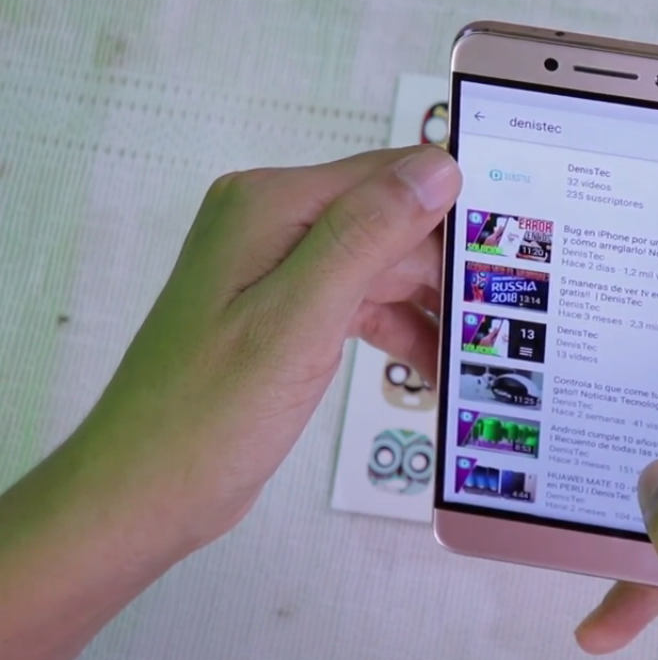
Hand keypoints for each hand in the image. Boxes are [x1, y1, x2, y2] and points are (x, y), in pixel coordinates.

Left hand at [83, 145, 459, 544]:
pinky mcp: (288, 308)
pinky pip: (363, 300)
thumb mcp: (299, 320)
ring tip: (472, 354)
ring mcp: (281, 266)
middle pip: (394, 220)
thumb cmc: (204, 413)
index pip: (392, 176)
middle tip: (496, 320)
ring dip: (430, 306)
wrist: (145, 490)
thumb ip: (367, 237)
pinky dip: (400, 329)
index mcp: (272, 205)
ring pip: (386, 264)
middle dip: (446, 268)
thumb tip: (438, 169)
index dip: (456, 210)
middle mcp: (275, 221)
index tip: (510, 254)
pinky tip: (431, 367)